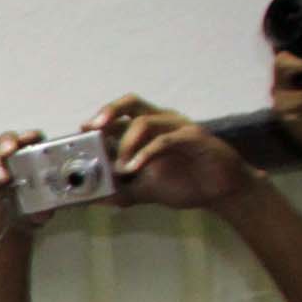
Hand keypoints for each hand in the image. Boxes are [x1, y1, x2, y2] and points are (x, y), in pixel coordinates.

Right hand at [0, 128, 49, 246]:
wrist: (0, 226)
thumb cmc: (25, 212)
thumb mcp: (38, 213)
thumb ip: (43, 210)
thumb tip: (47, 211)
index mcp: (32, 158)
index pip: (32, 140)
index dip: (32, 135)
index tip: (32, 137)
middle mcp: (12, 158)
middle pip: (9, 140)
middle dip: (9, 141)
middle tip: (10, 149)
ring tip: (2, 177)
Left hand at [92, 95, 255, 213]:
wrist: (221, 192)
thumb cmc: (184, 184)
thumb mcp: (143, 190)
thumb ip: (118, 191)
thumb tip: (89, 199)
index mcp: (148, 128)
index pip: (119, 114)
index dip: (97, 119)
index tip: (79, 133)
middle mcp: (162, 121)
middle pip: (131, 102)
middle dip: (108, 112)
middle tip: (92, 128)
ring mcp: (179, 126)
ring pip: (145, 120)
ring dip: (125, 144)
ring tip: (117, 168)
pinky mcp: (194, 138)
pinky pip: (166, 139)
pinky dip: (145, 153)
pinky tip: (133, 169)